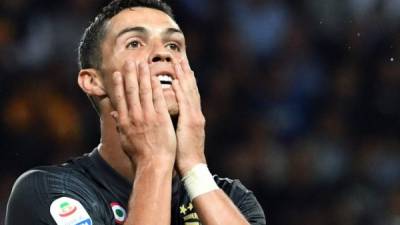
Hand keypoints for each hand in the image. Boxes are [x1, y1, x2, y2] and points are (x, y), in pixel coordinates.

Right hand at [109, 61, 175, 167]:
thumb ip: (120, 125)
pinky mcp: (161, 118)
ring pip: (144, 92)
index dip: (118, 84)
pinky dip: (156, 87)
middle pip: (131, 91)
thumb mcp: (125, 141)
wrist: (153, 165)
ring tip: (142, 63)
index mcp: (124, 122)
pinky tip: (155, 77)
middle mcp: (134, 117)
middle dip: (130, 74)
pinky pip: (158, 99)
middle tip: (129, 61)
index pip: (121, 99)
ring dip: (142, 76)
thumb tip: (115, 114)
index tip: (117, 73)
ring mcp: (148, 117)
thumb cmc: (139, 156)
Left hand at [172, 59, 206, 175]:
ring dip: (183, 77)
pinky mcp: (191, 122)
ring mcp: (195, 117)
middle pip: (190, 89)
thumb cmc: (181, 153)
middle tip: (180, 58)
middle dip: (185, 73)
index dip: (184, 80)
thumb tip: (163, 115)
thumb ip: (172, 122)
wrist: (191, 166)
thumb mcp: (177, 135)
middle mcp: (195, 114)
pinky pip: (185, 104)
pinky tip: (176, 81)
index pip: (187, 94)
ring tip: (179, 62)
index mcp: (191, 116)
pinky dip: (181, 92)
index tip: (179, 67)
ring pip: (189, 93)